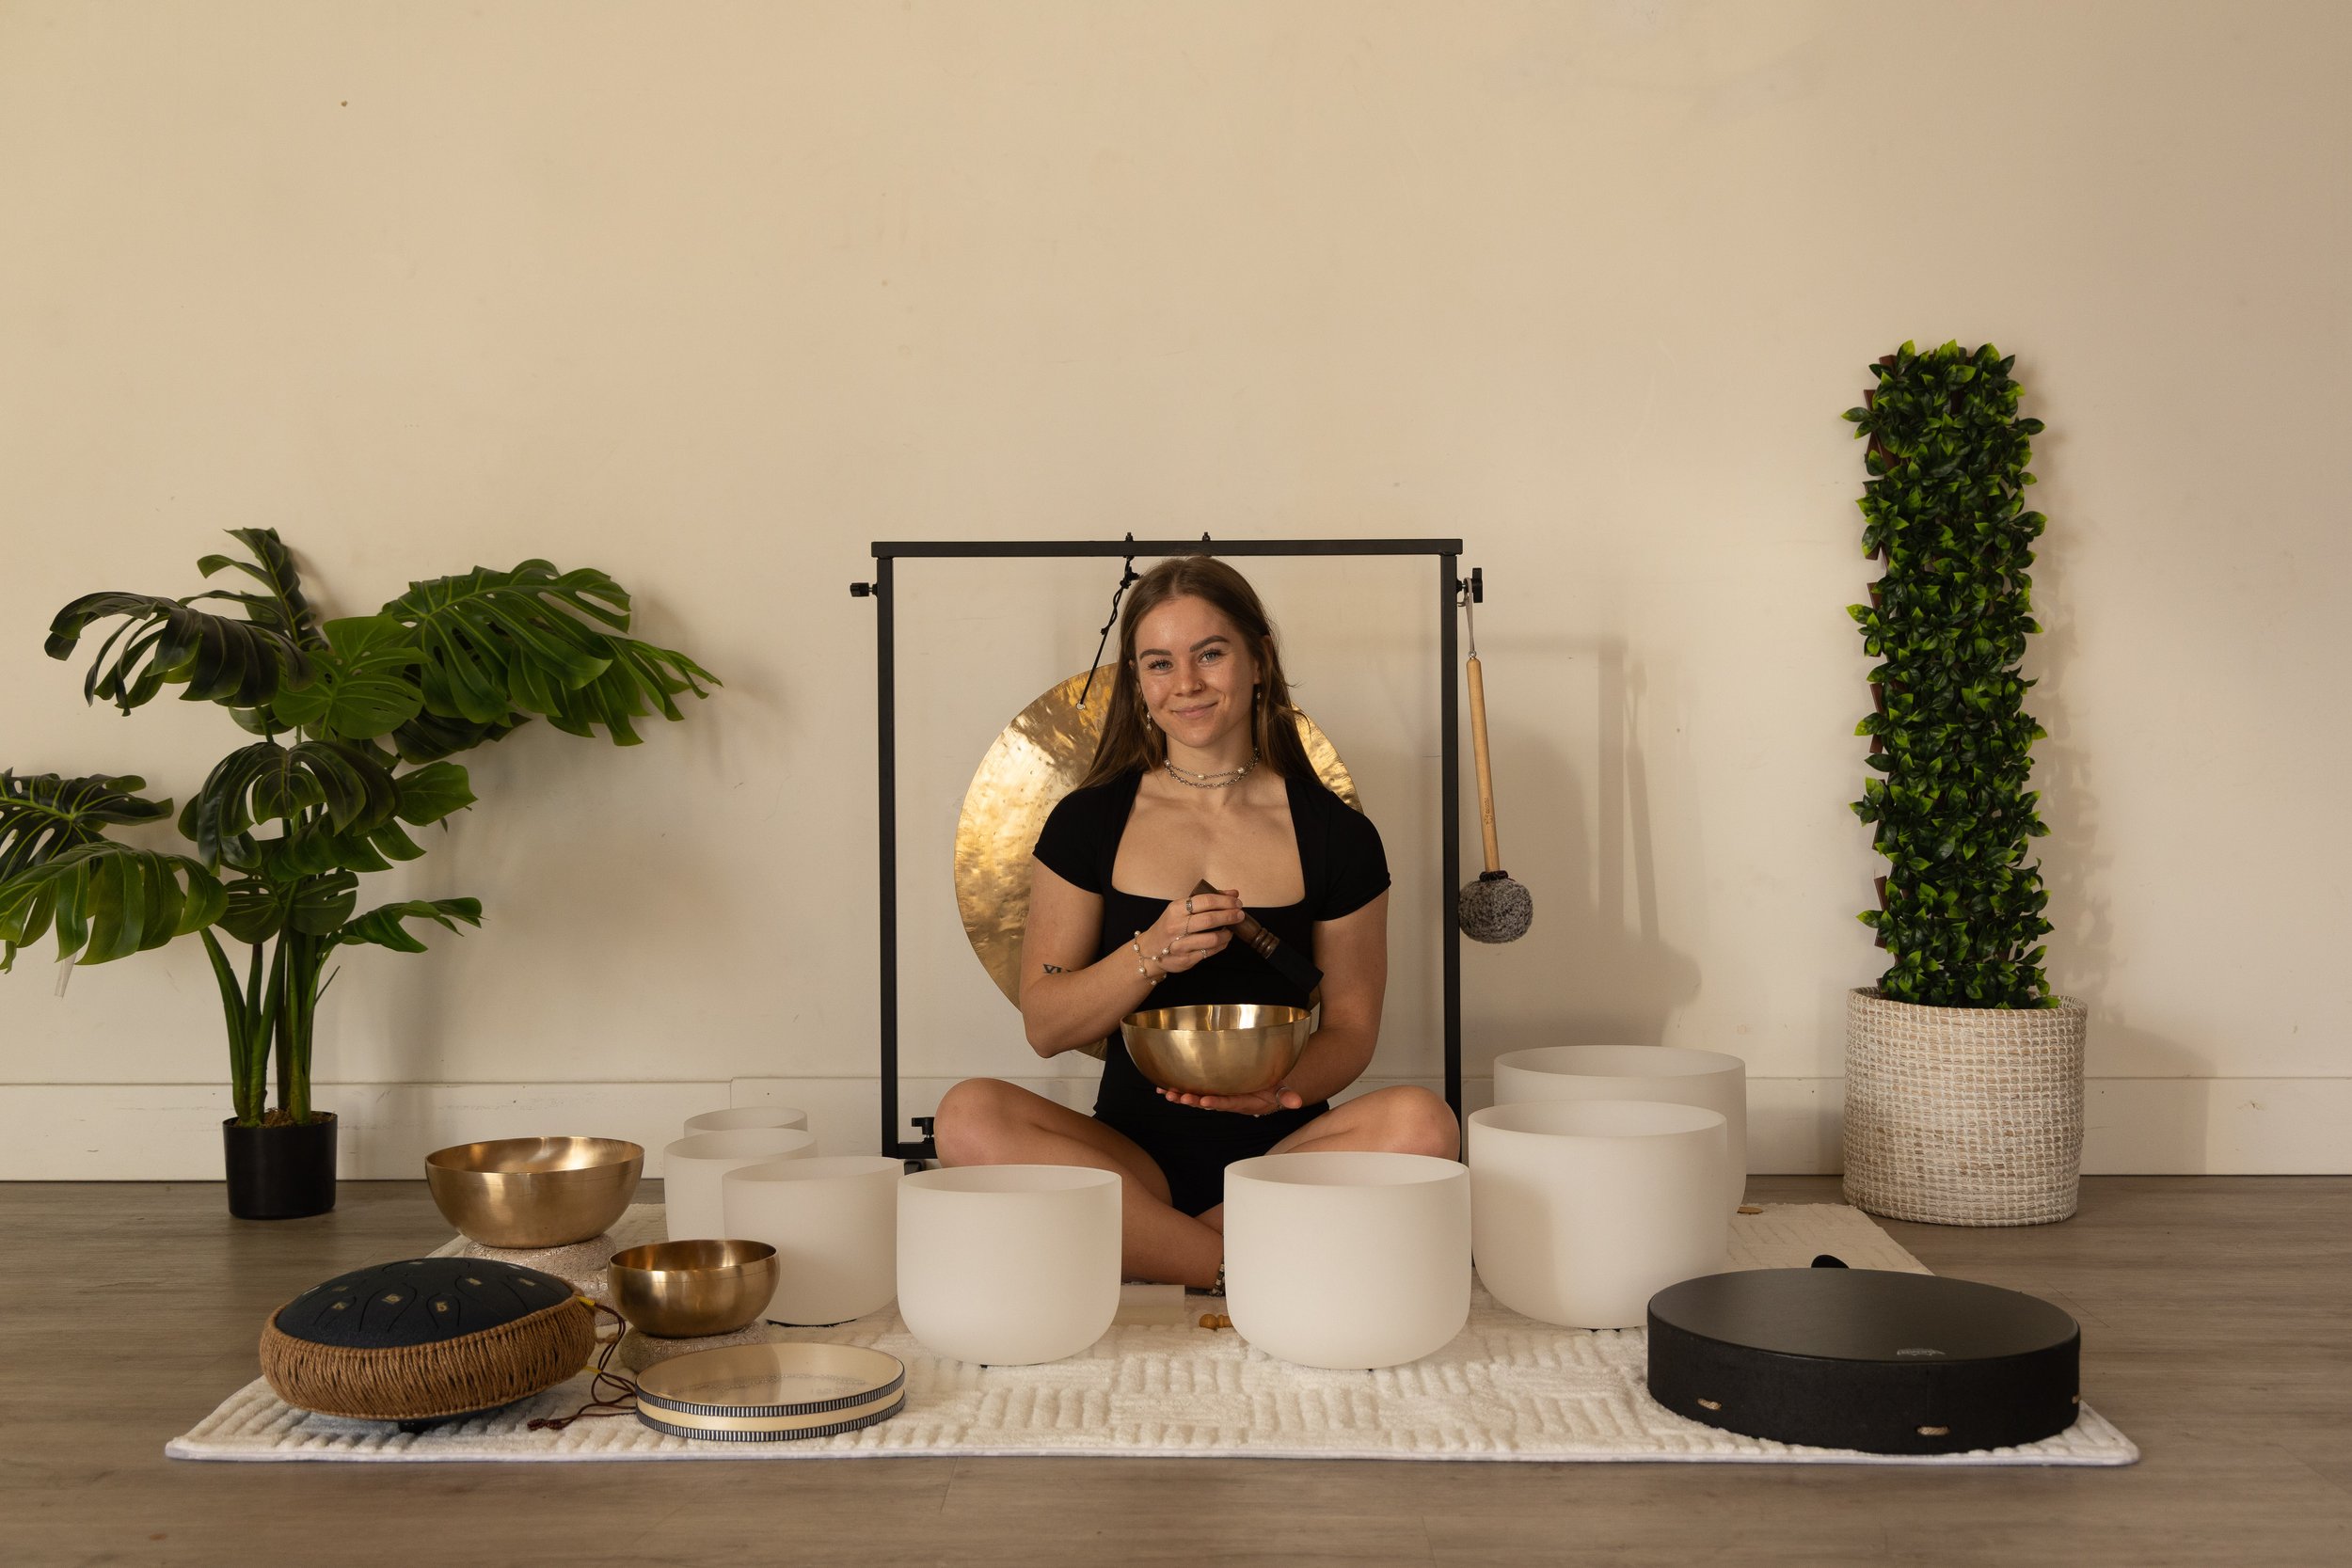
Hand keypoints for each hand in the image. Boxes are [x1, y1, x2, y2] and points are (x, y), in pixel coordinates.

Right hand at [1140, 887, 1245, 978]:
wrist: (1149, 950)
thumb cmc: (1170, 925)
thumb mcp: (1181, 909)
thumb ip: (1207, 900)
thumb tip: (1233, 894)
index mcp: (1176, 909)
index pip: (1205, 901)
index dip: (1225, 901)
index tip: (1237, 902)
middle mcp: (1176, 926)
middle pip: (1209, 919)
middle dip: (1229, 916)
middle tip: (1240, 915)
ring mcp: (1180, 944)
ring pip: (1212, 938)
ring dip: (1227, 933)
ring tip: (1232, 930)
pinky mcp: (1185, 959)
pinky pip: (1210, 952)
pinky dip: (1221, 945)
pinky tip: (1224, 940)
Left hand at [1156, 1084, 1304, 1116]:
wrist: (1262, 1094)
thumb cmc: (1269, 1090)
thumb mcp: (1280, 1092)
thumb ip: (1286, 1096)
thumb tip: (1297, 1102)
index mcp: (1241, 1101)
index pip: (1228, 1103)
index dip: (1217, 1103)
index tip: (1206, 1102)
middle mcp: (1225, 1101)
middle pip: (1207, 1102)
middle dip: (1193, 1101)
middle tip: (1179, 1098)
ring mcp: (1216, 1096)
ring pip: (1196, 1098)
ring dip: (1180, 1097)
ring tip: (1167, 1094)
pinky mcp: (1209, 1090)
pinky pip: (1191, 1091)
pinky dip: (1175, 1089)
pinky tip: (1160, 1087)